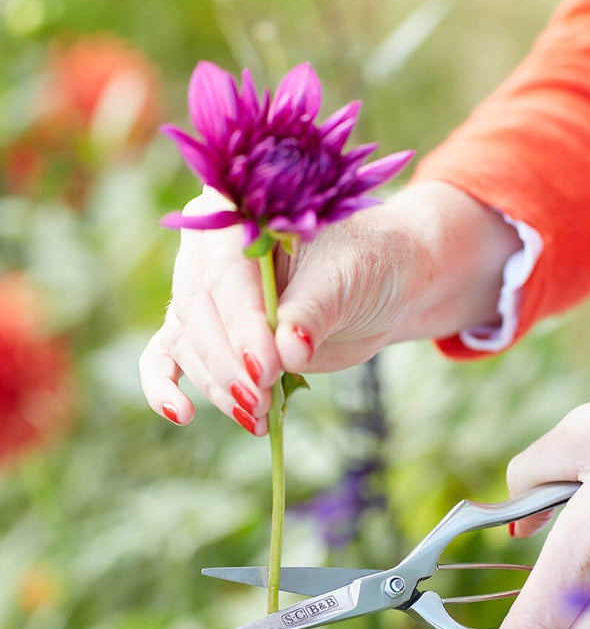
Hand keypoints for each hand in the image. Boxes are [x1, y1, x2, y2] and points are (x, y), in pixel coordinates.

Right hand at [139, 181, 520, 433]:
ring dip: (217, 385)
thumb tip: (287, 352)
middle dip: (227, 363)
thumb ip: (313, 311)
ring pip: (188, 341)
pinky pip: (170, 355)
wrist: (383, 285)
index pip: (224, 273)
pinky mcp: (211, 332)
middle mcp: (210, 248)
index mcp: (241, 212)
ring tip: (258, 416)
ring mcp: (206, 292)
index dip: (241, 324)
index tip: (266, 368)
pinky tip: (181, 414)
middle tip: (259, 400)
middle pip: (197, 311)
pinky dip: (167, 385)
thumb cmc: (367, 265)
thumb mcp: (349, 278)